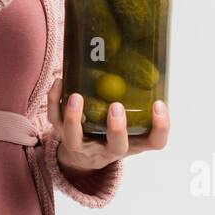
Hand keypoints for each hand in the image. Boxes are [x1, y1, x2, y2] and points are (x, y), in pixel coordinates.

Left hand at [45, 77, 170, 174]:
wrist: (83, 157)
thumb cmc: (113, 132)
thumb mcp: (131, 122)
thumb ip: (139, 100)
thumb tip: (146, 57)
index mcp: (133, 143)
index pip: (154, 142)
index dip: (161, 127)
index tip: (159, 104)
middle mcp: (109, 148)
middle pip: (116, 146)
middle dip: (117, 129)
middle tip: (116, 106)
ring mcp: (84, 145)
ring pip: (75, 139)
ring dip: (74, 118)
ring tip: (76, 96)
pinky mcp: (62, 135)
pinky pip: (55, 120)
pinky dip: (54, 101)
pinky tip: (59, 82)